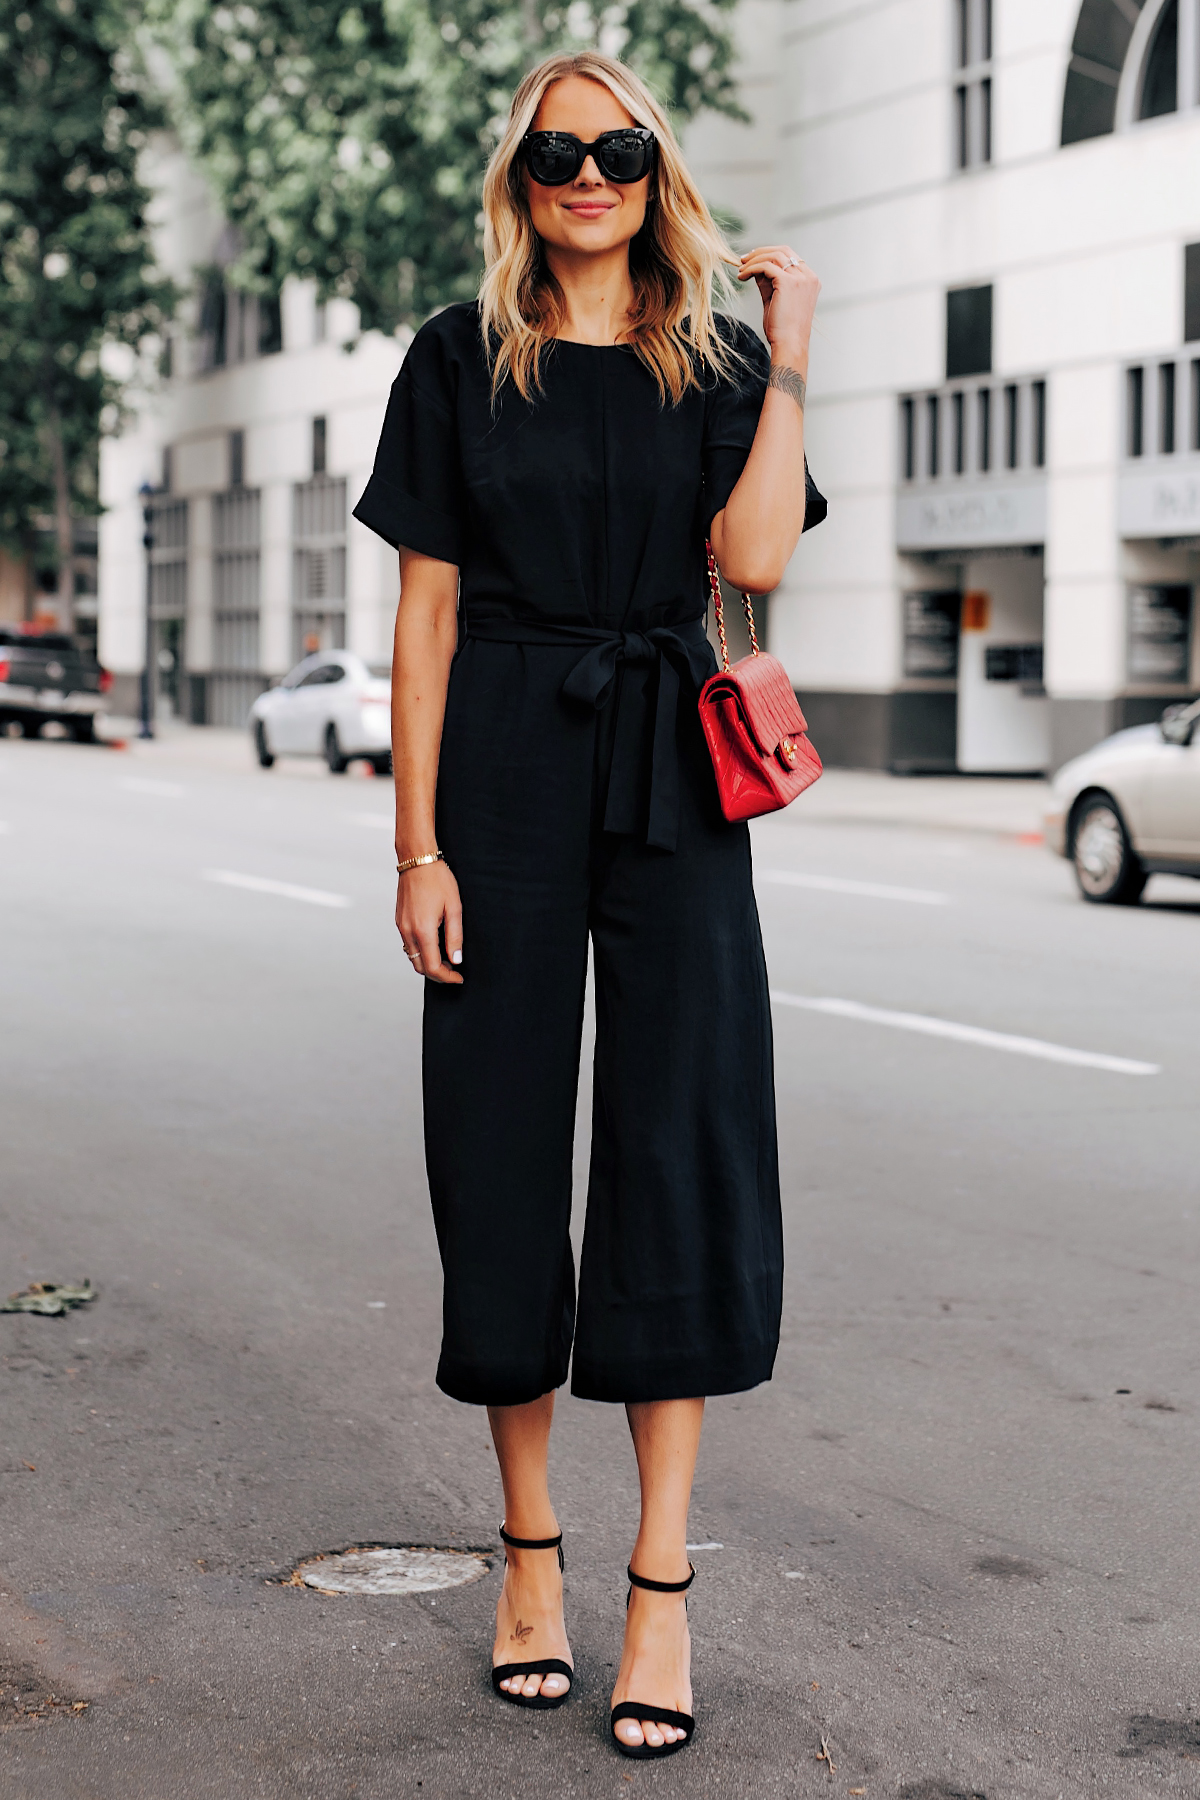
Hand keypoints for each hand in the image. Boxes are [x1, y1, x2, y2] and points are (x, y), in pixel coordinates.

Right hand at [396, 861, 462, 983]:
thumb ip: (455, 936)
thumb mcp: (454, 908)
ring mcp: (401, 926)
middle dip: (437, 974)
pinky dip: (420, 951)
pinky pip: (408, 944)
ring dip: (428, 963)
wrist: (417, 860)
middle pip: (420, 967)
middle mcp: (408, 931)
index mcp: (423, 930)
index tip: (458, 977)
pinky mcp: (399, 921)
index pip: (433, 967)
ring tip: (446, 958)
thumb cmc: (438, 879)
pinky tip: (434, 944)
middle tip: (454, 970)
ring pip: (412, 957)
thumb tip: (456, 960)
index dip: (447, 977)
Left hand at [737, 245, 819, 363]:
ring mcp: (801, 278)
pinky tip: (742, 277)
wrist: (789, 345)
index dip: (770, 254)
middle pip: (783, 251)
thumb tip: (756, 268)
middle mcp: (808, 276)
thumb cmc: (783, 329)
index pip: (790, 256)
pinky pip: (766, 266)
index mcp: (810, 280)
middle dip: (761, 252)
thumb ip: (769, 282)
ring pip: (774, 256)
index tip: (753, 260)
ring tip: (741, 270)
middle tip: (743, 260)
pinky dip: (752, 268)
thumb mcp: (776, 300)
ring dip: (754, 260)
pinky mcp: (789, 282)